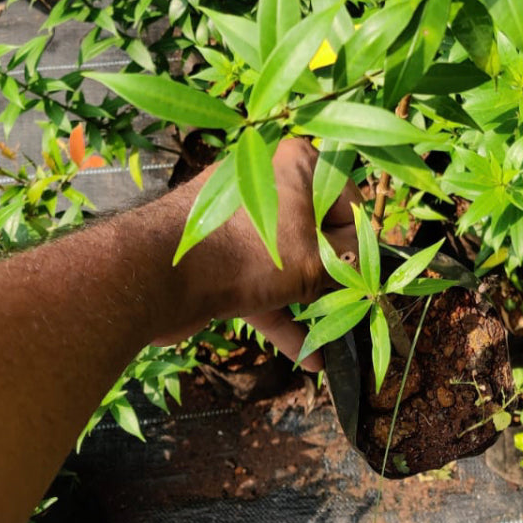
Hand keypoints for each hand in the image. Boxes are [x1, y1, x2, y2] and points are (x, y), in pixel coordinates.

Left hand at [161, 138, 360, 366]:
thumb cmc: (249, 253)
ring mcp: (241, 217)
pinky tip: (309, 359)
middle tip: (352, 309)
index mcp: (297, 163)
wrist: (158, 274)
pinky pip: (261, 280)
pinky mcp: (221, 251)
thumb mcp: (315, 263)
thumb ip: (348, 267)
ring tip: (334, 339)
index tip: (363, 275)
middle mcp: (269, 180)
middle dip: (333, 276)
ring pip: (288, 260)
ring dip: (309, 302)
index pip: (349, 202)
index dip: (358, 243)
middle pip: (318, 232)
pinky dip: (282, 314)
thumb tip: (364, 273)